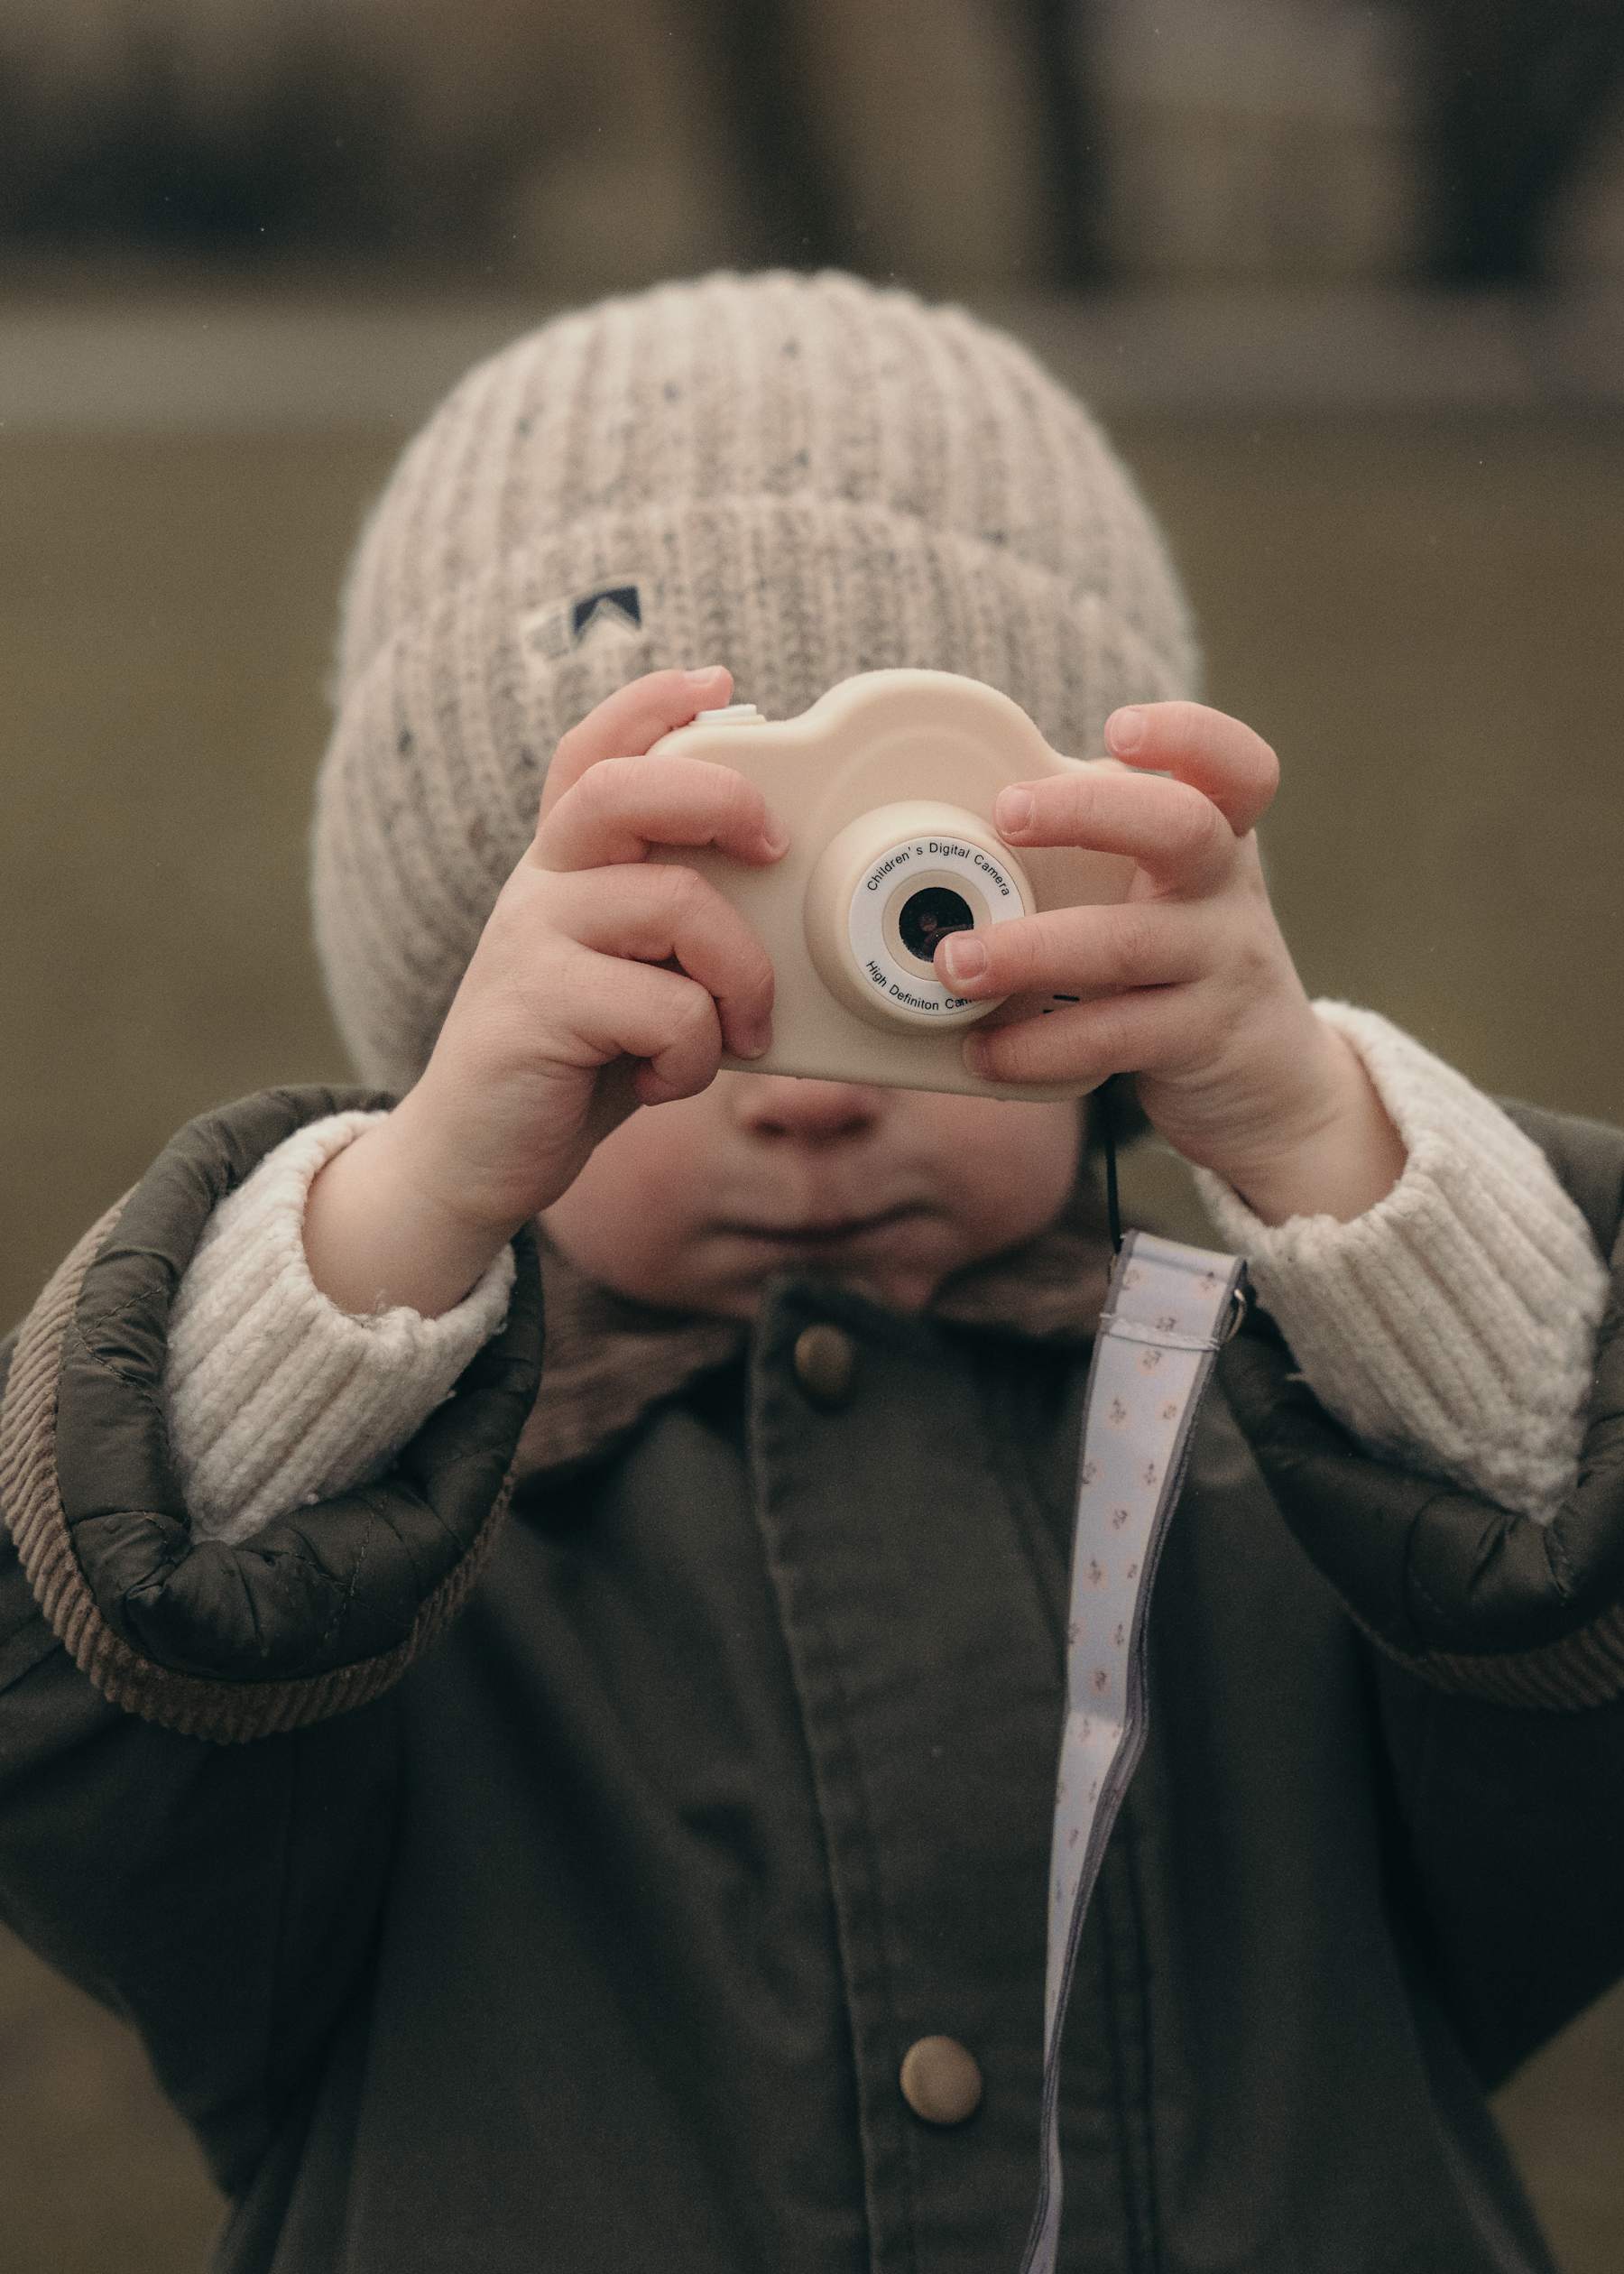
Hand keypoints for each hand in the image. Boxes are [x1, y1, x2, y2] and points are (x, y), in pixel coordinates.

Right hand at [304, 666, 787, 1314]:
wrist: (476, 1160)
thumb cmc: (576, 1063)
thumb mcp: (628, 976)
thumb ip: (675, 923)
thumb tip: (775, 878)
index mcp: (563, 865)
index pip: (592, 754)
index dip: (651, 706)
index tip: (720, 685)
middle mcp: (540, 885)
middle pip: (624, 790)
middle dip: (720, 798)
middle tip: (774, 849)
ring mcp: (531, 942)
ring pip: (676, 905)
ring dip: (739, 976)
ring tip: (735, 1032)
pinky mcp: (535, 1011)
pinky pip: (666, 1007)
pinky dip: (693, 1054)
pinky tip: (660, 1081)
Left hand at [934, 701, 1404, 1223]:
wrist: (1272, 1080)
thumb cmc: (1184, 963)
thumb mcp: (1167, 892)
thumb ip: (1100, 847)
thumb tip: (963, 820)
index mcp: (1219, 838)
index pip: (1236, 766)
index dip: (1187, 735)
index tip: (1117, 728)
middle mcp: (1228, 891)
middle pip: (1182, 827)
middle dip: (1088, 811)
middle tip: (1006, 813)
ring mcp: (1221, 966)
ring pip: (1128, 943)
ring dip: (1029, 948)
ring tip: (955, 962)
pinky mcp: (1199, 1040)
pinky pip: (1114, 1036)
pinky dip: (1039, 1046)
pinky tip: (985, 1050)